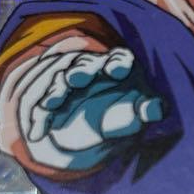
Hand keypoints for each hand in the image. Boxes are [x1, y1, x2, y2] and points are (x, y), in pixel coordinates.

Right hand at [9, 47, 163, 170]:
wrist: (93, 123)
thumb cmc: (122, 110)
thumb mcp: (135, 113)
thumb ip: (146, 110)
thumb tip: (158, 109)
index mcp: (115, 67)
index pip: (117, 59)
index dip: (116, 62)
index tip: (116, 70)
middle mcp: (89, 69)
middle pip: (83, 65)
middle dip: (79, 71)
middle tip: (75, 78)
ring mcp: (66, 83)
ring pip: (58, 84)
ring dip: (54, 94)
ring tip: (50, 106)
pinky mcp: (51, 100)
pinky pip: (42, 108)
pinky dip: (39, 121)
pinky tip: (36, 135)